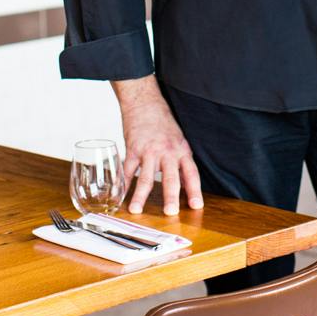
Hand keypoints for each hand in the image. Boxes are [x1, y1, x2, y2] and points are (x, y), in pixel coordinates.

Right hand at [113, 76, 202, 215]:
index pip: (191, 173)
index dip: (194, 190)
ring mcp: (148, 151)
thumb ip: (181, 162)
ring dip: (139, 196)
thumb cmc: (163, 122)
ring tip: (135, 210)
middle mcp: (167, 152)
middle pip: (170, 178)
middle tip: (170, 213)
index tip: (196, 206)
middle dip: (170, 196)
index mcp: (181, 150)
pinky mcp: (132, 149)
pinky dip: (122, 183)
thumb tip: (186, 184)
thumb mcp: (179, 140)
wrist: (145, 102)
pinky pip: (127, 170)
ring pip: (144, 177)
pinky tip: (119, 195)